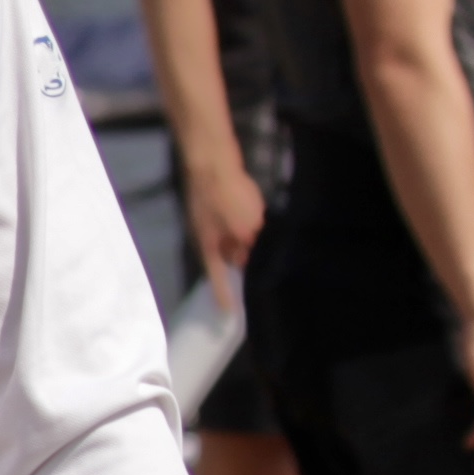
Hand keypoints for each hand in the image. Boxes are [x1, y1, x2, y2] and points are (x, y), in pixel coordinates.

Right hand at [184, 152, 266, 291]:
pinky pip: (232, 220)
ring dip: (245, 240)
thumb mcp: (245, 228)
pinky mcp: (216, 202)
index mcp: (209, 247)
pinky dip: (245, 223)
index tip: (228, 314)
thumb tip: (249, 261)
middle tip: (262, 269)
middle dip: (240, 262)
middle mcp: (206, 236)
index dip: (224, 296)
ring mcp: (209, 218)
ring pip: (230, 237)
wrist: (211, 159)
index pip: (218, 278)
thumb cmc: (225, 197)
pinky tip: (259, 217)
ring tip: (267, 241)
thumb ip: (249, 248)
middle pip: (224, 257)